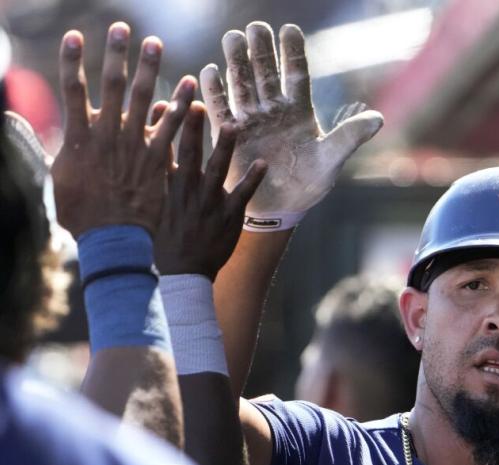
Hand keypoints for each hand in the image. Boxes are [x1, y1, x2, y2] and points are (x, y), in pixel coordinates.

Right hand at [50, 23, 194, 237]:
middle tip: (121, 28)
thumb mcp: (58, 177)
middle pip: (111, 86)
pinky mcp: (158, 159)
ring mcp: (134, 145)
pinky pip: (172, 127)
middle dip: (116, 55)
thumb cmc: (82, 212)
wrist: (112, 238)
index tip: (75, 36)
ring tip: (154, 43)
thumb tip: (20, 122)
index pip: (72, 90)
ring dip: (149, 69)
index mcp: (79, 138)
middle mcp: (107, 136)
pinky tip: (190, 85)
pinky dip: (180, 105)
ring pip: (144, 99)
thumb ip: (50, 147)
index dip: (72, 61)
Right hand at [153, 103, 267, 278]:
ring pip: (216, 171)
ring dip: (224, 148)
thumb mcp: (157, 205)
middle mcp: (187, 193)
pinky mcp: (229, 217)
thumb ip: (161, 176)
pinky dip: (253, 178)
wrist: (183, 273)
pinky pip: (243, 195)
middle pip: (188, 155)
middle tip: (196, 103)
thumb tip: (158, 149)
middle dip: (191, 128)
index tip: (169, 102)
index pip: (163, 152)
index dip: (166, 127)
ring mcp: (209, 205)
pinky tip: (263, 162)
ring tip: (232, 125)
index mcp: (168, 189)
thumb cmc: (168, 237)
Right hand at [199, 22, 383, 230]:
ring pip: (242, 84)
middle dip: (261, 50)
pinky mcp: (231, 136)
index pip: (296, 74)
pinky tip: (210, 71)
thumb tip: (379, 119)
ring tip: (232, 37)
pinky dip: (216, 92)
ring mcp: (251, 121)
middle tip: (255, 27)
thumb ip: (350, 137)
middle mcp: (274, 110)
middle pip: (266, 73)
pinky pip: (222, 109)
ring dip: (237, 62)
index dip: (293, 52)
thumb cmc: (309, 183)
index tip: (289, 29)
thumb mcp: (331, 160)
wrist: (281, 209)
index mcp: (299, 111)